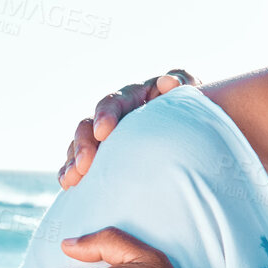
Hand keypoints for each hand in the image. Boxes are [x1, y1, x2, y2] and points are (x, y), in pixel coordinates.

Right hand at [59, 70, 194, 188]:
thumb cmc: (194, 104)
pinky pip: (81, 161)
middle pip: (89, 125)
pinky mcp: (104, 152)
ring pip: (81, 145)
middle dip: (84, 145)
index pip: (114, 102)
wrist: (197, 123)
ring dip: (74, 161)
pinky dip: (73, 171)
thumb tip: (167, 82)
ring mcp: (106, 134)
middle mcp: (114, 114)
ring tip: (72, 180)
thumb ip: (181, 84)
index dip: (106, 116)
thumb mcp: (191, 91)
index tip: (104, 133)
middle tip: (85, 166)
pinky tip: (69, 185)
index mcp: (134, 96)